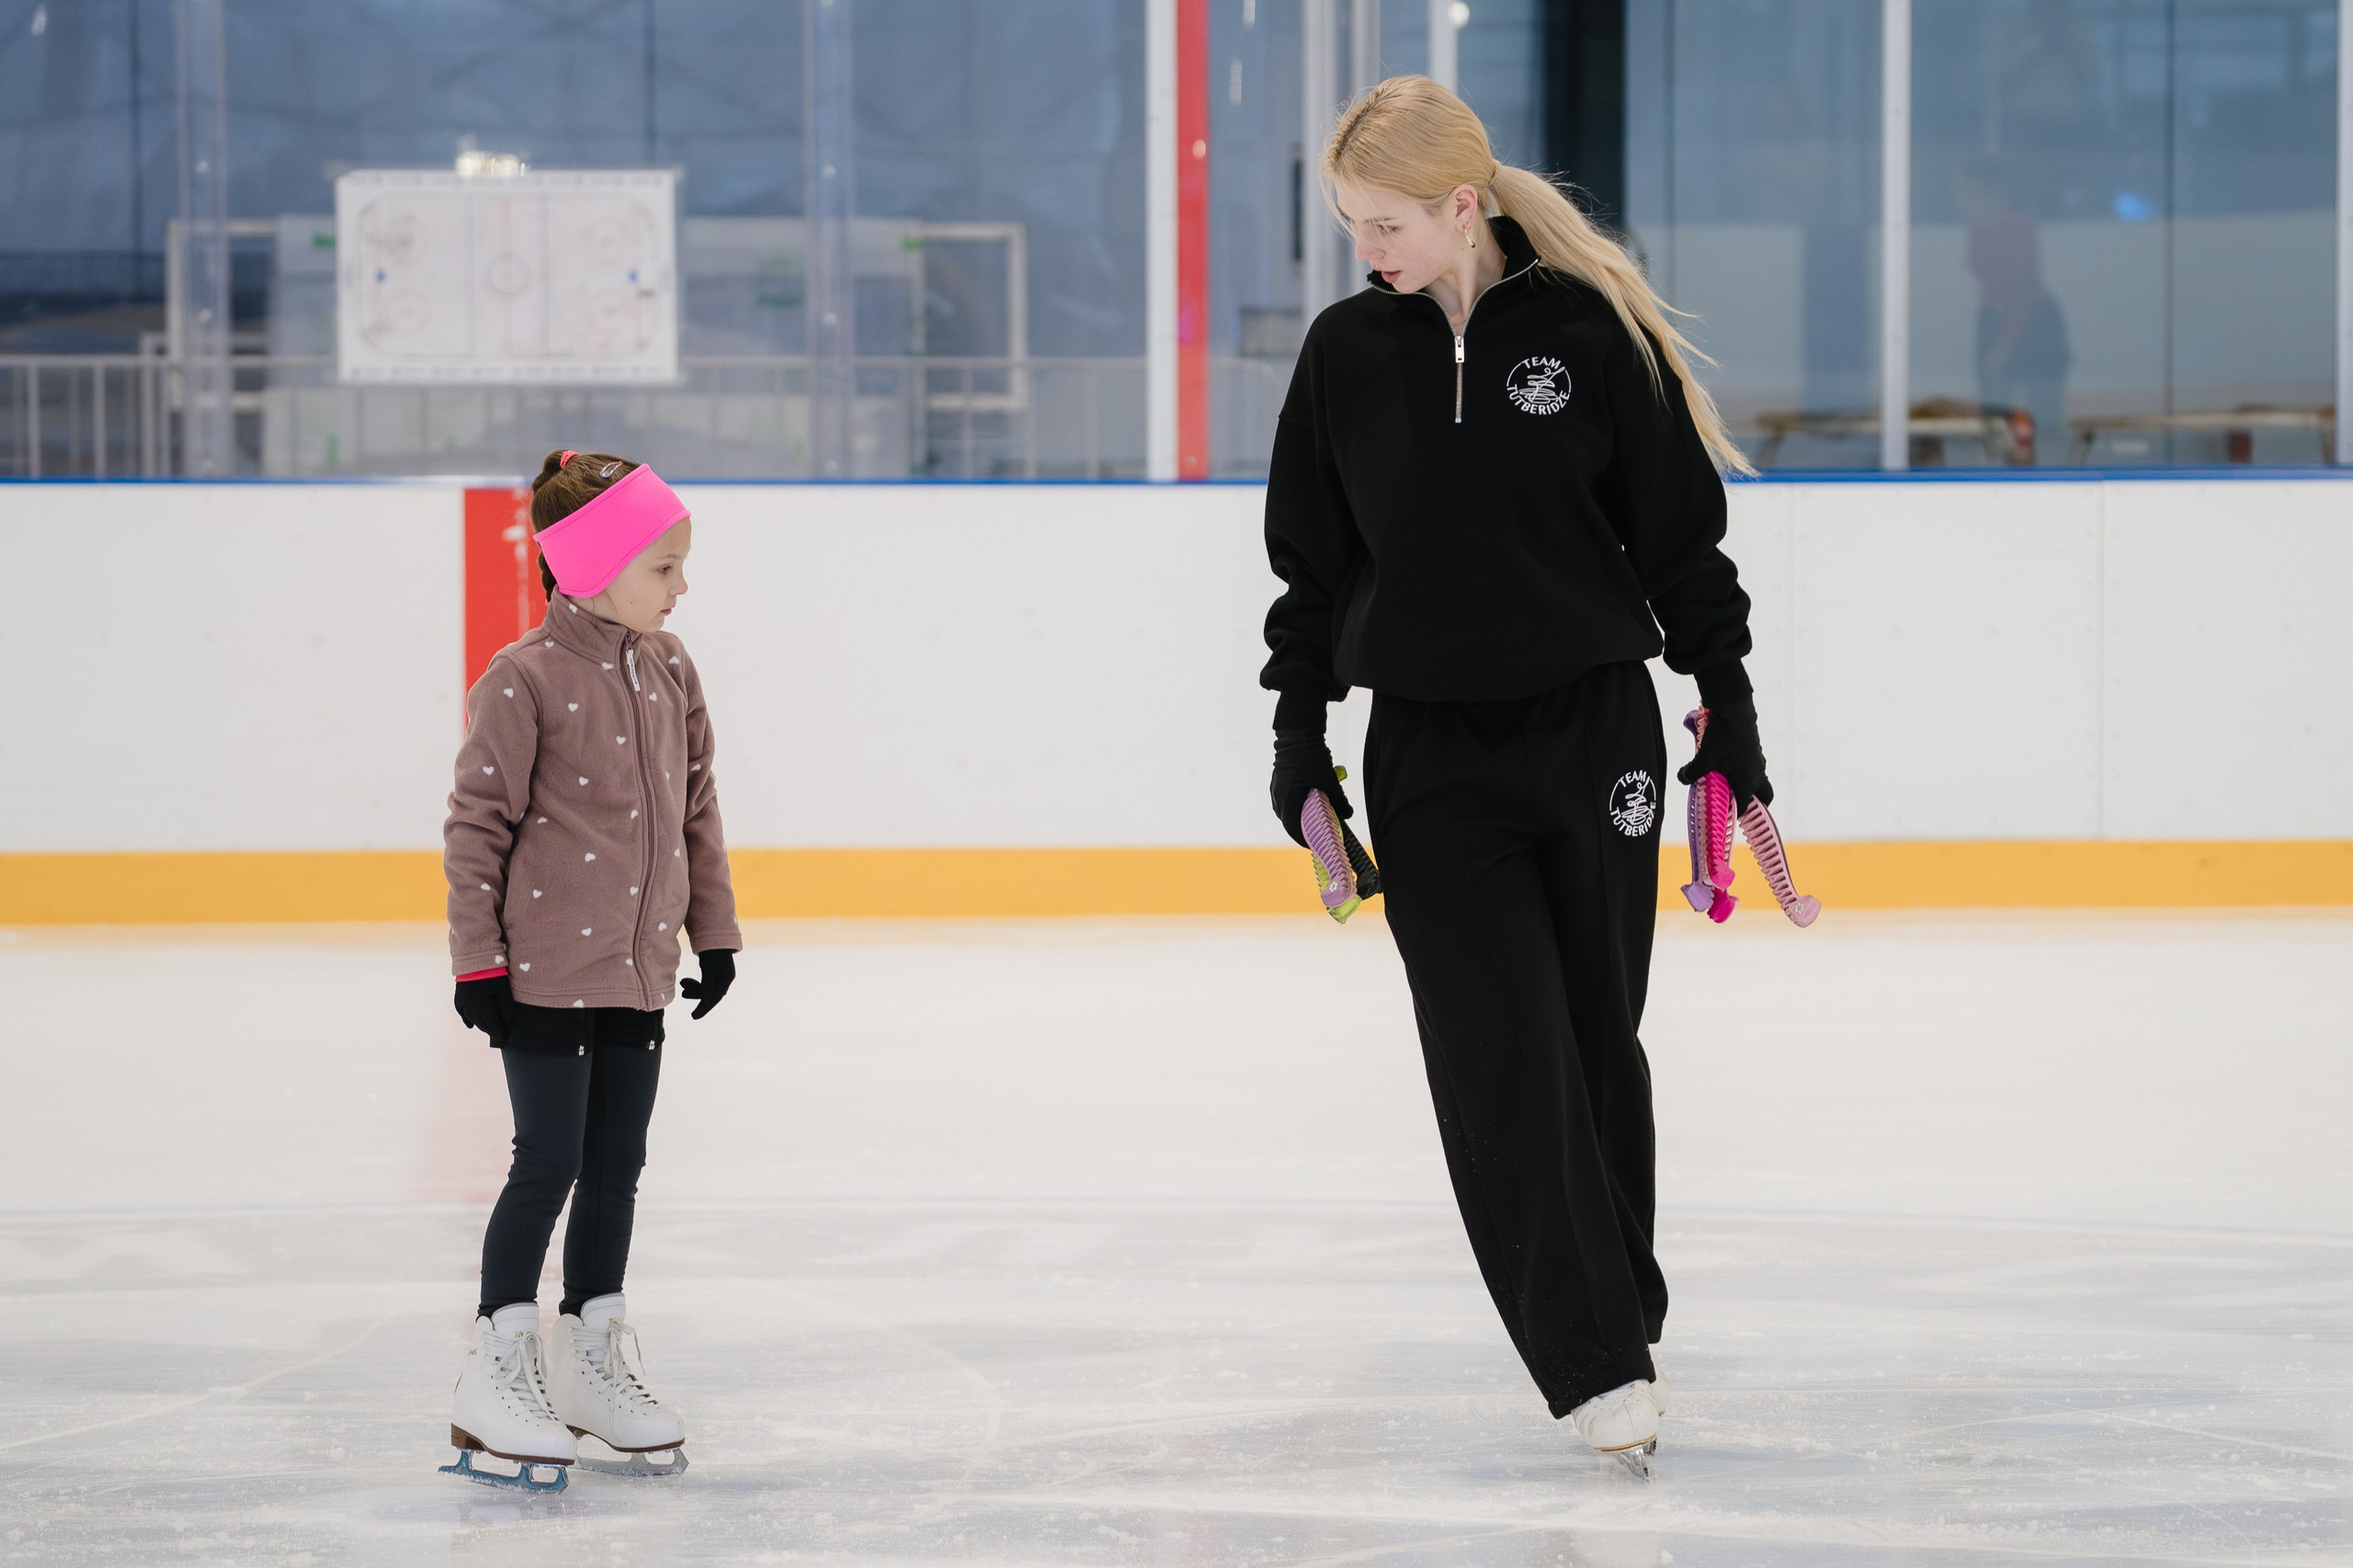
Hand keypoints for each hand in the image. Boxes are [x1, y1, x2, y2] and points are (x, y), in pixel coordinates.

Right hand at [453, 974, 515, 1044]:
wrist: (474, 957)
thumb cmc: (492, 972)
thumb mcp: (503, 988)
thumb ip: (506, 1005)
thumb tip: (508, 1020)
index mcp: (482, 1006)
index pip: (491, 1023)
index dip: (498, 1031)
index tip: (503, 1038)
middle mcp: (470, 1006)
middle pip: (481, 1022)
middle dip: (490, 1030)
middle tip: (497, 1035)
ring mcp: (463, 1000)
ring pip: (472, 1018)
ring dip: (480, 1025)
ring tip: (487, 1030)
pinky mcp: (459, 994)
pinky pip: (461, 1010)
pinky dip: (466, 1019)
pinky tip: (470, 1026)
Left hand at [680, 948, 735, 1019]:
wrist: (714, 934)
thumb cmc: (711, 952)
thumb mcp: (708, 970)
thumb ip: (707, 986)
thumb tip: (706, 1003)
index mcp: (726, 979)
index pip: (714, 999)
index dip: (703, 1009)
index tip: (693, 1017)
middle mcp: (725, 978)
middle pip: (711, 994)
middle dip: (696, 995)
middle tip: (682, 994)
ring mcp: (721, 974)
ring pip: (707, 988)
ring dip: (694, 989)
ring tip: (682, 983)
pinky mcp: (714, 970)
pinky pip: (705, 983)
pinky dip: (696, 983)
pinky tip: (686, 982)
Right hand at [1271, 730, 1352, 847]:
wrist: (1298, 736)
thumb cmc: (1312, 759)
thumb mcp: (1329, 782)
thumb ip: (1339, 801)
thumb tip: (1348, 815)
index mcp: (1288, 802)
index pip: (1295, 830)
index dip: (1306, 841)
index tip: (1317, 846)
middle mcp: (1278, 800)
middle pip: (1291, 823)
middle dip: (1305, 830)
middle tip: (1320, 835)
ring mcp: (1276, 792)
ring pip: (1288, 812)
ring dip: (1301, 818)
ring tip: (1317, 820)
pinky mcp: (1278, 784)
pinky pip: (1287, 802)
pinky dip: (1298, 807)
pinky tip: (1310, 804)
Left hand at [1677, 696, 1774, 809]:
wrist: (1734, 710)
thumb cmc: (1723, 737)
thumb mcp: (1704, 757)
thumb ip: (1693, 772)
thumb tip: (1683, 778)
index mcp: (1746, 779)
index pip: (1745, 804)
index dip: (1736, 812)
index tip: (1726, 816)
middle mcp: (1756, 772)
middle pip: (1765, 795)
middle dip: (1755, 802)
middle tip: (1738, 803)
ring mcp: (1758, 759)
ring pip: (1758, 779)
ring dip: (1747, 783)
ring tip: (1727, 780)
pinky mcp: (1755, 748)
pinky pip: (1753, 765)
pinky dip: (1744, 769)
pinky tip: (1726, 762)